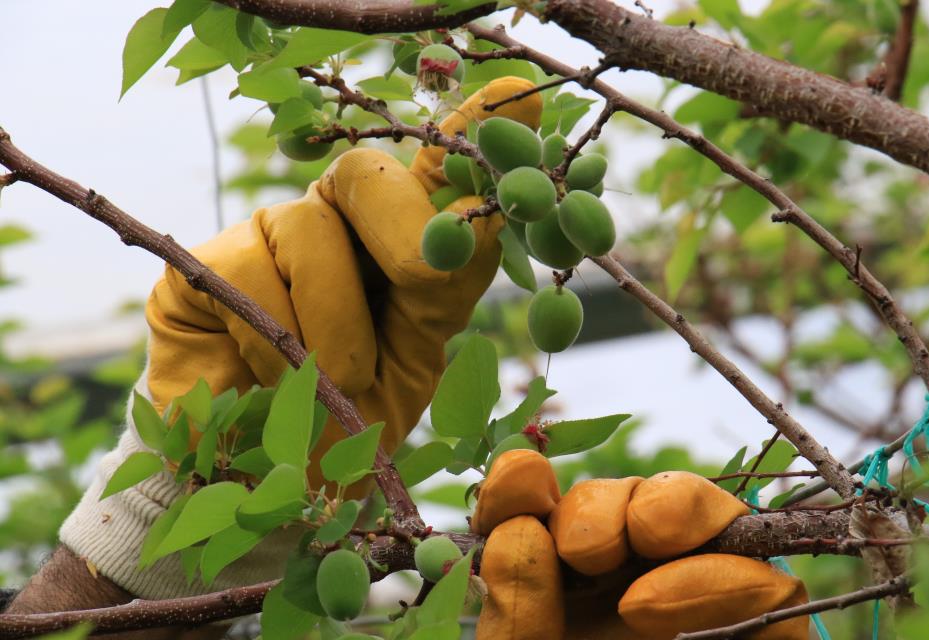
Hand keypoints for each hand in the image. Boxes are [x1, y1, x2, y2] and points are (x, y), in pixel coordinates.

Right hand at [56, 77, 542, 601]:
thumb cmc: (351, 418)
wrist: (267, 482)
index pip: (435, 170)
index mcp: (397, 240)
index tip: (520, 97)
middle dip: (402, 226)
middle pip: (366, 170)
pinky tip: (275, 372)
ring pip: (308, 227)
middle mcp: (336, 224)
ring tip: (343, 379)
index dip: (476, 130)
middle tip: (420, 284)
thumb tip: (484, 215)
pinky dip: (272, 333)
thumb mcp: (417, 356)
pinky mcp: (205, 265)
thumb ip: (446, 288)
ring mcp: (269, 237)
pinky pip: (247, 270)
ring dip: (337, 318)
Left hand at [472, 450, 808, 639]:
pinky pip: (769, 582)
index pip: (541, 514)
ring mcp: (703, 603)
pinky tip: (654, 608)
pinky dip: (719, 576)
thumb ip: (516, 610)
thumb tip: (524, 527)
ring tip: (630, 573)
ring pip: (703, 515)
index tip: (517, 484)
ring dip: (667, 513)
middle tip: (585, 549)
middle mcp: (630, 589)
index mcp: (564, 596)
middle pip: (629, 499)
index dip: (521, 489)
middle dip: (606, 503)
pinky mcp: (766, 633)